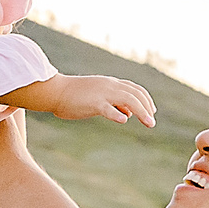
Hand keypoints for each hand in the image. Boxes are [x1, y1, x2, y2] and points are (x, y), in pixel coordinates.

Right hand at [28, 74, 156, 127]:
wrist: (56, 91)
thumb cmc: (75, 96)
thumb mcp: (98, 97)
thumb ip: (113, 103)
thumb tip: (128, 113)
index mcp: (111, 84)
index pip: (135, 89)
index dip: (146, 99)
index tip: (152, 111)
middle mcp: (110, 86)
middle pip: (136, 94)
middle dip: (147, 108)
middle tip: (152, 122)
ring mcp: (102, 93)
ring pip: (128, 100)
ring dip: (142, 112)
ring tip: (149, 123)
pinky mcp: (93, 102)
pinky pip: (108, 108)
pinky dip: (117, 114)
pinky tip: (124, 120)